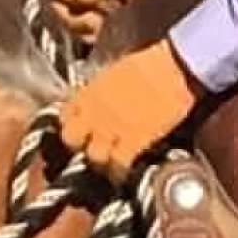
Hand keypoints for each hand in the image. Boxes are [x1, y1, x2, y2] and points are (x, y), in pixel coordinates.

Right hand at [52, 0, 175, 45]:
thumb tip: (81, 0)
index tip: (81, 1)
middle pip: (61, 7)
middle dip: (72, 18)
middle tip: (91, 21)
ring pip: (74, 19)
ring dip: (81, 27)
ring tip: (97, 26)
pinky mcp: (105, 9)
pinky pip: (90, 25)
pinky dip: (91, 33)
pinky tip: (97, 35)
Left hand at [57, 41, 204, 181]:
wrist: (172, 69)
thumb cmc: (151, 63)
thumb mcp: (116, 71)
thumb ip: (102, 89)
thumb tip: (102, 98)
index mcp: (90, 92)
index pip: (65, 115)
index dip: (71, 124)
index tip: (78, 128)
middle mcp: (94, 112)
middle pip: (70, 139)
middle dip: (78, 145)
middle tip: (89, 147)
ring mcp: (111, 129)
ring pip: (92, 157)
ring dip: (100, 161)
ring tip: (108, 164)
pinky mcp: (133, 142)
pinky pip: (119, 165)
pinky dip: (120, 172)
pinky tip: (123, 174)